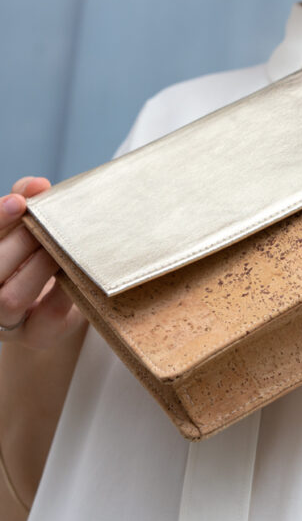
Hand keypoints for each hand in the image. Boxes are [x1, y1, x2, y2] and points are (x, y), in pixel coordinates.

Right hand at [0, 177, 83, 348]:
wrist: (61, 297)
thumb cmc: (38, 253)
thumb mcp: (28, 225)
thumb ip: (27, 201)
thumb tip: (36, 185)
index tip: (19, 201)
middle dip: (19, 241)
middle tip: (45, 223)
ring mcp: (7, 322)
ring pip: (9, 299)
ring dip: (38, 267)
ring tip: (60, 246)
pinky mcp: (37, 335)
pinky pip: (47, 316)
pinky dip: (63, 290)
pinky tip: (75, 272)